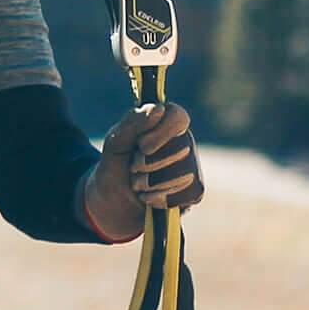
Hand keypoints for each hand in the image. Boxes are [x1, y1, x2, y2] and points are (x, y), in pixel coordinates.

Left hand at [83, 100, 202, 241]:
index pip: (178, 116)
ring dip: (150, 182)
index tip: (141, 145)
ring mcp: (192, 167)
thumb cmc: (116, 164)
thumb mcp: (116, 142)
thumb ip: (133, 122)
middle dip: (148, 162)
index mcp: (166, 123)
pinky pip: (185, 194)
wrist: (114, 200)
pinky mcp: (194, 191)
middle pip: (179, 148)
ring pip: (182, 174)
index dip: (161, 132)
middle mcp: (184, 142)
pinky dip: (158, 198)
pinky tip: (148, 196)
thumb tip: (158, 108)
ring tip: (137, 183)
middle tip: (133, 167)